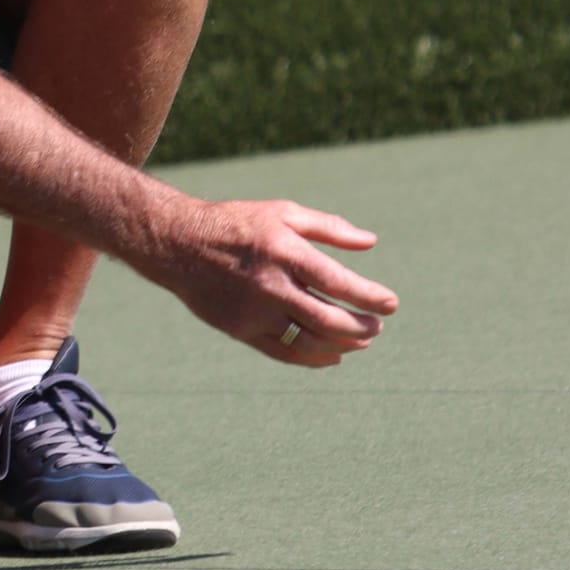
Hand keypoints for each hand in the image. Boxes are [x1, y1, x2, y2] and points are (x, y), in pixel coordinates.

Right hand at [157, 198, 397, 367]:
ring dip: (341, 345)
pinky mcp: (240, 330)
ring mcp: (254, 312)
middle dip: (360, 328)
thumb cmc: (237, 224)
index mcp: (284, 252)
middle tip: (377, 327)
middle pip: (327, 320)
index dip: (368, 297)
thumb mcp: (283, 212)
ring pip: (308, 342)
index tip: (390, 304)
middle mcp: (270, 285)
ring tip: (360, 341)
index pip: (337, 282)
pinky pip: (283, 352)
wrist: (178, 244)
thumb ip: (329, 227)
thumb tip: (370, 242)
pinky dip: (312, 357)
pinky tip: (331, 355)